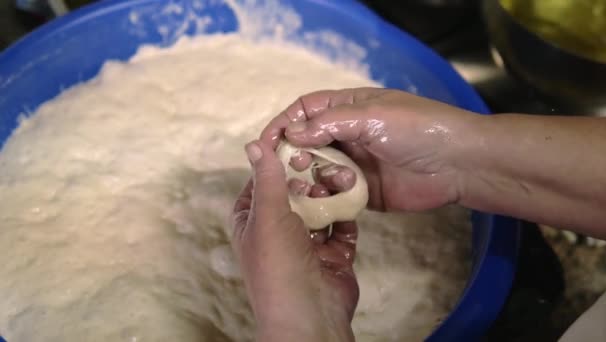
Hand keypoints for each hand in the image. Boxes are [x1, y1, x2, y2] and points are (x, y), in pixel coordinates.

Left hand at [231, 140, 358, 341]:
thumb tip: (254, 143)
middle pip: (293, 193)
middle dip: (307, 176)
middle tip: (321, 155)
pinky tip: (353, 191)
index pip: (261, 184)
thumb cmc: (279, 264)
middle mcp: (278, 232)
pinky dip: (347, 211)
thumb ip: (267, 178)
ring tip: (338, 173)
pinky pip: (341, 225)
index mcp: (252, 223)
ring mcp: (306, 243)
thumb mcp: (268, 215)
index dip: (274, 163)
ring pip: (319, 207)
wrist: (311, 315)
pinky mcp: (333, 253)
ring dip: (329, 192)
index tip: (293, 140)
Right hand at [261, 87, 477, 210]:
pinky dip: (325, 196)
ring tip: (313, 182)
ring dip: (309, 176)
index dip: (284, 124)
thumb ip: (328, 124)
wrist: (458, 165)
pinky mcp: (362, 191)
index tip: (267, 142)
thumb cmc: (417, 129)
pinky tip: (326, 198)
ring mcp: (354, 163)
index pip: (305, 111)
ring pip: (316, 170)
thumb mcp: (371, 117)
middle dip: (293, 154)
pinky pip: (334, 194)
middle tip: (295, 165)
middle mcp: (348, 135)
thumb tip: (291, 133)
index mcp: (349, 109)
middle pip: (306, 143)